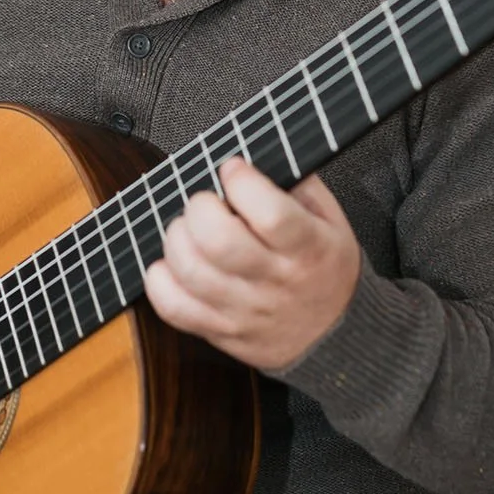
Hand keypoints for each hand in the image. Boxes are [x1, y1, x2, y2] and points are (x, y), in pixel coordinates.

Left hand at [144, 159, 360, 370]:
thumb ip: (298, 184)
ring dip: (177, 238)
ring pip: (190, 271)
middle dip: (200, 207)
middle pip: (219, 242)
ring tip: (189, 230)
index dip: (241, 182)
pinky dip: (160, 279)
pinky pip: (173, 308)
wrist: (333, 335)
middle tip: (206, 202)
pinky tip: (173, 264)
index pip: (270, 214)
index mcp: (307, 247)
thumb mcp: (331, 219)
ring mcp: (244, 310)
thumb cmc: (325, 268)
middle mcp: (275, 281)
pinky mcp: (220, 331)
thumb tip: (253, 158)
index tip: (234, 169)